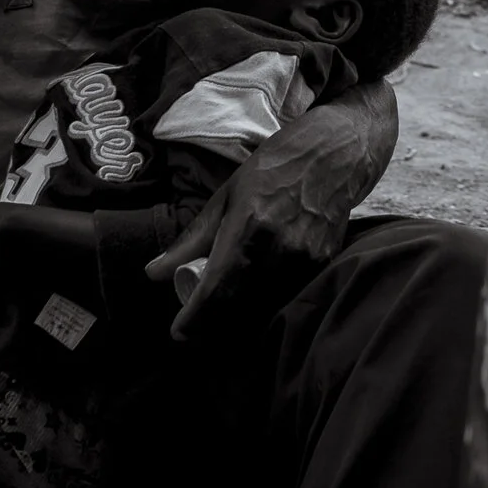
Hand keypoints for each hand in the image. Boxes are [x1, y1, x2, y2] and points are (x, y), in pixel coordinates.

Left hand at [144, 143, 349, 339]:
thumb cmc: (273, 169)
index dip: (195, 319)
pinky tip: (254, 294)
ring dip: (239, 318)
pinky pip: (287, 295)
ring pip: (264, 308)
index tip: (179, 332)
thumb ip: (192, 238)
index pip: (217, 291)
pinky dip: (266, 303)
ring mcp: (304, 259)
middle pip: (239, 309)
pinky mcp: (322, 263)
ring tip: (223, 308)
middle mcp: (279, 249)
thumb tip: (155, 273)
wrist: (333, 155)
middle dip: (213, 324)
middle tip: (197, 321)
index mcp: (249, 227)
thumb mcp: (226, 197)